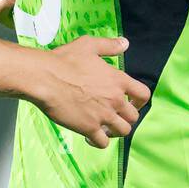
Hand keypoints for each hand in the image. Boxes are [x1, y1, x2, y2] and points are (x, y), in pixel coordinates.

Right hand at [28, 36, 150, 149]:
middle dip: (126, 118)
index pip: (143, 94)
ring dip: (115, 131)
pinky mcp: (89, 128)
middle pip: (133, 117)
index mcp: (117, 80)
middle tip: (114, 116)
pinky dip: (99, 142)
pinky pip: (103, 143)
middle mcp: (114, 99)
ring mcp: (103, 116)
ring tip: (105, 128)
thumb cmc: (64, 60)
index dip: (140, 101)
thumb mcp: (88, 45)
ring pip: (123, 131)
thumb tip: (125, 43)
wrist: (45, 78)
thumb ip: (109, 46)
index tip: (132, 103)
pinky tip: (90, 137)